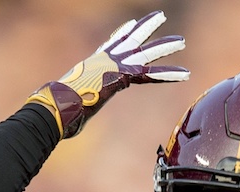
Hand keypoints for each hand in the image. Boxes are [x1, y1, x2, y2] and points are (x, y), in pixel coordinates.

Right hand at [27, 11, 188, 138]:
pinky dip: (167, 75)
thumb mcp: (71, 106)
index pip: (112, 45)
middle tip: (160, 18)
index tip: (132, 25)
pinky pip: (149, 76)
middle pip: (131, 42)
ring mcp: (112, 66)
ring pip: (144, 53)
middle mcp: (104, 60)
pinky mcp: (120, 77)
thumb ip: (77, 109)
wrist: (56, 105)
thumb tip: (67, 125)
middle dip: (146, 31)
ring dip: (164, 47)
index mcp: (93, 64)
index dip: (123, 34)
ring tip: (181, 42)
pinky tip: (183, 74)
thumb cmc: (59, 111)